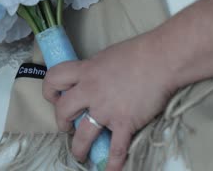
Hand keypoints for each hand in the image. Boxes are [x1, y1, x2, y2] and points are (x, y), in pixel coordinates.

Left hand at [42, 31, 177, 170]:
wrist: (162, 59)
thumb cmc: (140, 52)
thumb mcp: (109, 55)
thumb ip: (97, 69)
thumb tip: (95, 76)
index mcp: (86, 71)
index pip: (54, 78)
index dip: (50, 90)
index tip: (55, 98)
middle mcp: (91, 91)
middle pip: (63, 111)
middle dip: (62, 123)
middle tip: (68, 126)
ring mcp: (106, 109)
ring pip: (82, 136)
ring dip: (79, 149)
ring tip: (80, 155)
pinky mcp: (124, 123)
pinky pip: (115, 149)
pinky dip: (112, 164)